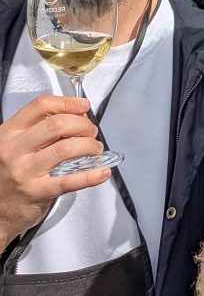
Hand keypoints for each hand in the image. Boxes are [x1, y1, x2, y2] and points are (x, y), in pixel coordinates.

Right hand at [0, 95, 110, 251]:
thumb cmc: (6, 175)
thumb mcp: (13, 145)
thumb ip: (38, 130)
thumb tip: (76, 118)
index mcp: (9, 133)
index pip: (40, 106)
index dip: (67, 103)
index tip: (83, 105)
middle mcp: (14, 149)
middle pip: (57, 124)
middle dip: (82, 124)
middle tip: (91, 130)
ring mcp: (25, 171)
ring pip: (66, 148)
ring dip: (89, 145)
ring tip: (95, 149)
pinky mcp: (37, 192)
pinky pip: (70, 180)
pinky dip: (91, 175)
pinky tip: (101, 172)